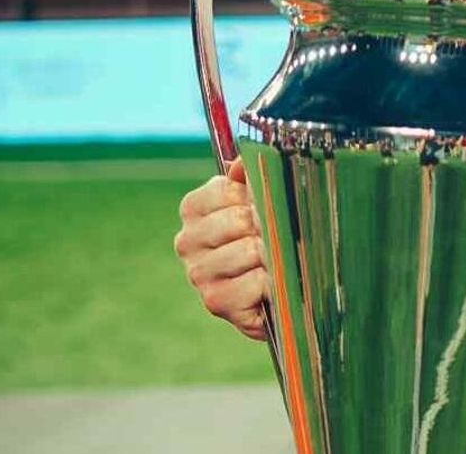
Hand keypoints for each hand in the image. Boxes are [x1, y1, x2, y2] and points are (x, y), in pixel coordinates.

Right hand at [174, 158, 269, 341]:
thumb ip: (253, 175)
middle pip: (240, 219)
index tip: (265, 206)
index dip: (256, 196)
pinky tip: (272, 283)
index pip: (225, 189)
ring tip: (276, 259)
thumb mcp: (261, 200)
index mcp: (194, 209)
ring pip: (250, 250)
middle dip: (268, 226)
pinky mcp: (215, 301)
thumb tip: (242, 163)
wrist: (278, 289)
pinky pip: (256, 281)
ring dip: (273, 254)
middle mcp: (187, 240)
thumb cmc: (269, 237)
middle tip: (278, 235)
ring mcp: (198, 273)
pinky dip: (272, 282)